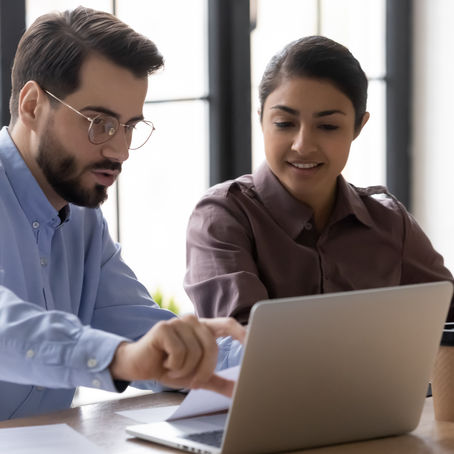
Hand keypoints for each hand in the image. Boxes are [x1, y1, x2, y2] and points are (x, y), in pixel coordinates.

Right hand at [109, 314, 245, 395]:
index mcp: (204, 328)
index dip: (242, 332)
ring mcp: (178, 322)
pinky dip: (173, 366)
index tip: (255, 342)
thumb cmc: (169, 366)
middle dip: (203, 370)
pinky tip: (164, 363)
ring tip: (173, 368)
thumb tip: (239, 390)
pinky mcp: (164, 328)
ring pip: (195, 352)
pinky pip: (180, 353)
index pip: (228, 324)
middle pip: (212, 346)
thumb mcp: (197, 375)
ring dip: (184, 370)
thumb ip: (218, 380)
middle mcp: (193, 321)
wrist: (140, 365)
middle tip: (190, 379)